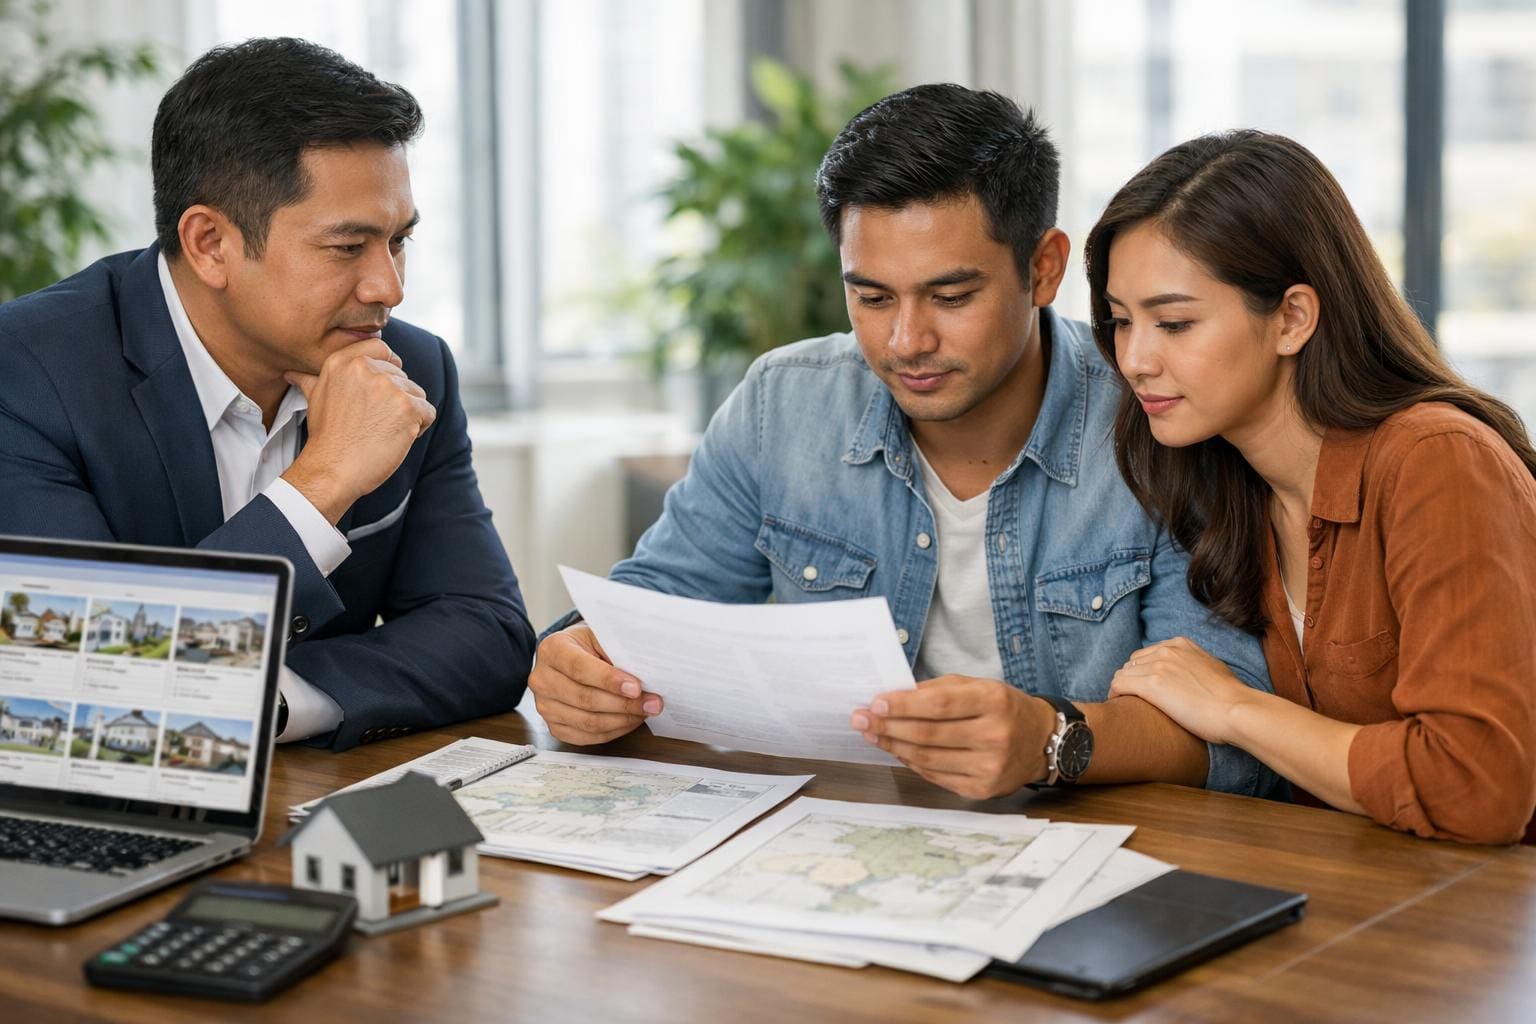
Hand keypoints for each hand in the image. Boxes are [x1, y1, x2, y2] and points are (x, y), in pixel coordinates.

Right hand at [281, 340, 436, 522]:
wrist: (332, 468)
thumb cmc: (326, 437)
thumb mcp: (314, 399)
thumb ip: (311, 379)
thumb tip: (293, 374)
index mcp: (344, 362)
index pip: (380, 346)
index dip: (388, 365)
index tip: (383, 387)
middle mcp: (366, 368)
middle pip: (401, 376)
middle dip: (395, 399)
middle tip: (373, 422)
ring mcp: (389, 387)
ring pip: (416, 394)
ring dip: (407, 414)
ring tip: (382, 431)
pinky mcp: (407, 407)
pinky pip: (428, 412)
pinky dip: (420, 428)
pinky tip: (396, 438)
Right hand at [528, 624, 662, 744]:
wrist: (572, 657)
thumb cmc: (590, 645)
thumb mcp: (601, 636)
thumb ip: (617, 651)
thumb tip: (646, 673)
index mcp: (552, 649)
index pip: (580, 668)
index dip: (609, 680)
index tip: (636, 687)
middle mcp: (542, 679)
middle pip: (584, 699)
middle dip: (624, 704)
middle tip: (653, 703)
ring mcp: (545, 706)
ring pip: (587, 722)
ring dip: (622, 720)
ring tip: (645, 712)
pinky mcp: (554, 726)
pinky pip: (587, 736)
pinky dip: (613, 731)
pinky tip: (630, 721)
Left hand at [850, 676, 1056, 798]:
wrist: (1041, 741)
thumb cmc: (1003, 708)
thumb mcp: (978, 686)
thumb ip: (937, 689)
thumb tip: (892, 698)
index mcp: (993, 701)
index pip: (938, 704)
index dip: (903, 705)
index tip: (875, 703)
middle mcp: (994, 736)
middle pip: (928, 734)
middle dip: (887, 727)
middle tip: (860, 720)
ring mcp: (990, 767)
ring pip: (927, 758)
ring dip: (893, 746)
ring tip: (872, 735)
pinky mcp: (983, 789)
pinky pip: (936, 776)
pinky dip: (911, 763)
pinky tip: (898, 751)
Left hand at [1108, 636, 1256, 745]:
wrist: (1236, 710)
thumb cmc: (1230, 697)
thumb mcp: (1212, 668)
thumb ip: (1194, 665)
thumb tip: (1188, 676)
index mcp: (1181, 644)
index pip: (1147, 654)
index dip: (1142, 672)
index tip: (1142, 688)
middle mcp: (1167, 650)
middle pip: (1132, 663)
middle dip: (1131, 679)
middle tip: (1132, 699)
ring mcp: (1158, 665)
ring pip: (1123, 674)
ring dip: (1122, 689)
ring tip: (1124, 705)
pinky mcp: (1151, 684)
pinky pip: (1118, 684)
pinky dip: (1114, 694)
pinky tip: (1118, 705)